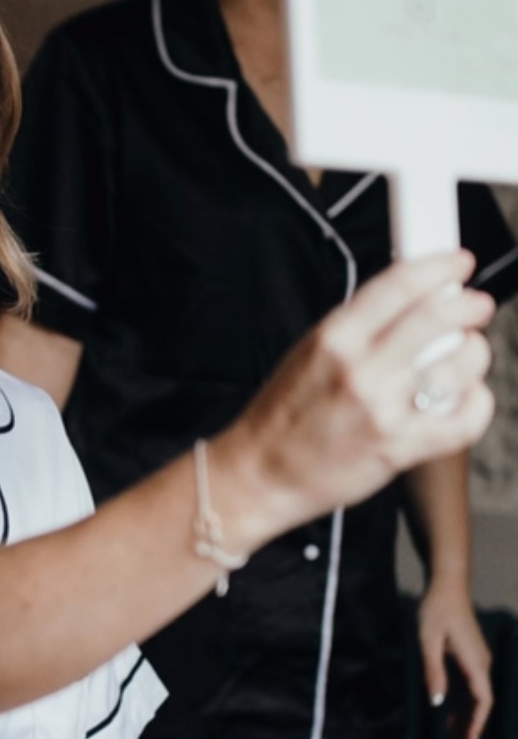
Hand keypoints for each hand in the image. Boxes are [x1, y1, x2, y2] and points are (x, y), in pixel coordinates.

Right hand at [218, 252, 494, 545]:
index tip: (458, 264)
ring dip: (472, 356)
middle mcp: (359, 369)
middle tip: (476, 306)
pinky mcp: (399, 448)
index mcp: (334, 337)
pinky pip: (462, 421)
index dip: (441, 266)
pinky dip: (476, 405)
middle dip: (470, 306)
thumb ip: (360, 325)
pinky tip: (467, 396)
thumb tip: (414, 300)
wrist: (262, 474)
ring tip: (464, 357)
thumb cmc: (284, 416)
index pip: (400, 283)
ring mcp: (381, 410)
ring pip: (457, 367)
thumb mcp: (310, 351)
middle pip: (436, 318)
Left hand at [419, 579, 493, 738]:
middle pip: (481, 707)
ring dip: (468, 724)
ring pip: (475, 701)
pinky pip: (468, 691)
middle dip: (473, 733)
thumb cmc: (435, 610)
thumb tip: (437, 702)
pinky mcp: (468, 661)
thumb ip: (433, 671)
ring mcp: (476, 663)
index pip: (483, 701)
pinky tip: (450, 724)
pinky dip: (461, 710)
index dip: (476, 725)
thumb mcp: (427, 640)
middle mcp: (480, 665)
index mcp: (474, 663)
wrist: (446, 586)